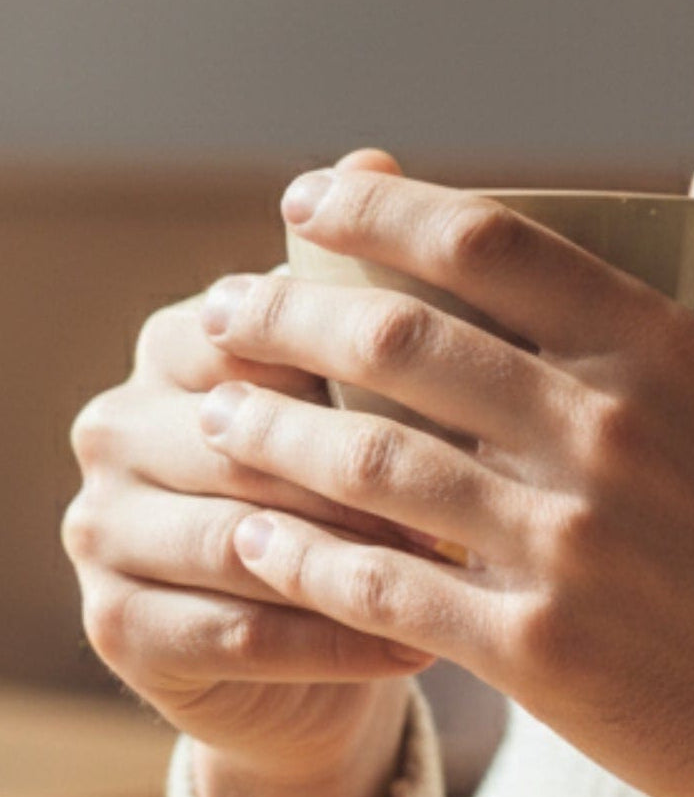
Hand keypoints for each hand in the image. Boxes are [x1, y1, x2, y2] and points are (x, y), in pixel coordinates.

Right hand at [62, 150, 437, 796]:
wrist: (326, 645)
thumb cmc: (374, 500)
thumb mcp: (380, 394)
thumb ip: (373, 292)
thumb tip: (372, 151)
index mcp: (182, 343)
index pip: (260, 333)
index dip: (372, 368)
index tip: (483, 399)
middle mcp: (120, 421)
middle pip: (246, 435)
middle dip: (371, 471)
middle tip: (487, 496)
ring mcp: (103, 524)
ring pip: (240, 535)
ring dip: (358, 557)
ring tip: (462, 569)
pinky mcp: (117, 624)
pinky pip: (234, 632)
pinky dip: (337, 639)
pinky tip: (422, 639)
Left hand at [199, 153, 693, 796]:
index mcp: (670, 357)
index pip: (488, 241)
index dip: (377, 207)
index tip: (308, 198)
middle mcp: (608, 435)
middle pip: (397, 340)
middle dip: (283, 310)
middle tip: (227, 308)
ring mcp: (567, 546)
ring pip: (370, 463)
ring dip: (270, 428)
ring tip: (214, 411)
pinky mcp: (537, 651)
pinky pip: (384, 588)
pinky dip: (306, 557)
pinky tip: (255, 537)